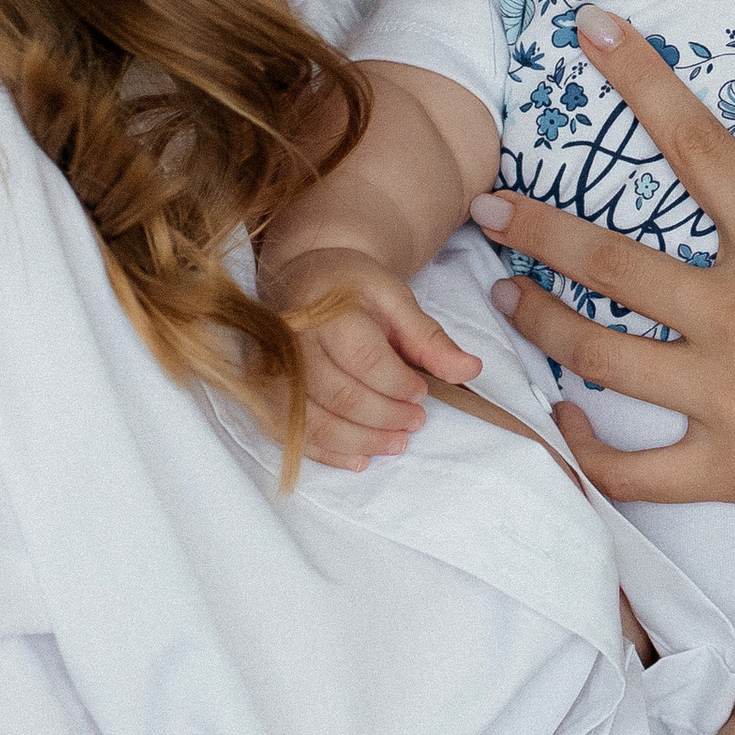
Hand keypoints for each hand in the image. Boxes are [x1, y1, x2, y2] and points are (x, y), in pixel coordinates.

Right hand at [257, 244, 481, 469]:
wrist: (304, 277)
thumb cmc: (353, 289)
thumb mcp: (395, 299)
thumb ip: (429, 337)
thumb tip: (471, 370)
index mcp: (324, 311)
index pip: (365, 360)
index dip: (398, 385)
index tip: (422, 394)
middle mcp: (290, 344)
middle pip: (341, 396)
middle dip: (385, 418)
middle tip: (416, 423)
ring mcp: (271, 372)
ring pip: (314, 422)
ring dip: (360, 441)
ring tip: (396, 444)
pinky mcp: (264, 394)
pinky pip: (291, 434)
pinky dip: (326, 453)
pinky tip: (359, 458)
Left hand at [480, 17, 734, 707]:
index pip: (698, 145)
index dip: (639, 80)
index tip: (589, 31)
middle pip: (608, 259)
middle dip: (535, 227)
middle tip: (486, 205)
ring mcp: (728, 400)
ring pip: (599, 354)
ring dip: (538, 323)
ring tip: (503, 300)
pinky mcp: (731, 471)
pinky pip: (630, 466)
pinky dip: (584, 446)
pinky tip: (564, 419)